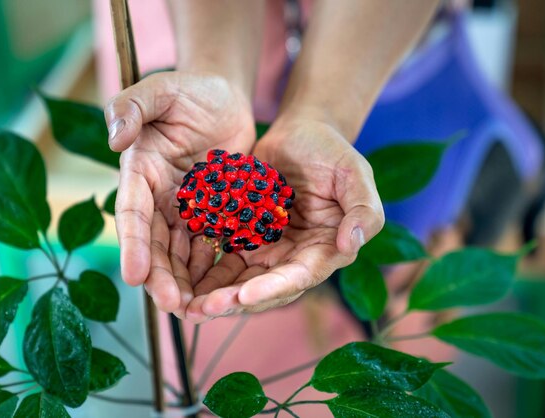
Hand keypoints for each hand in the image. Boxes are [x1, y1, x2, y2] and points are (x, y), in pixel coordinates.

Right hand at [105, 72, 255, 315]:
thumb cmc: (187, 90)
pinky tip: (221, 291)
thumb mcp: (159, 89)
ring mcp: (184, 208)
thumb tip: (115, 138)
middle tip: (174, 306)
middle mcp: (157, 197)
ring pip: (181, 254)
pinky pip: (209, 246)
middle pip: (156, 244)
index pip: (132, 214)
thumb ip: (132, 107)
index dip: (133, 245)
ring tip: (198, 310)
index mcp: (140, 173)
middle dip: (162, 277)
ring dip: (186, 282)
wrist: (222, 97)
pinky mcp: (211, 213)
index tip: (134, 276)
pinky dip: (212, 269)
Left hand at [185, 117, 384, 321]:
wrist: (300, 134)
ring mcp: (269, 250)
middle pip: (264, 289)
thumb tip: (349, 245)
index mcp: (325, 250)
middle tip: (202, 310)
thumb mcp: (356, 174)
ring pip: (240, 282)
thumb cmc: (332, 151)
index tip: (243, 296)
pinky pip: (224, 261)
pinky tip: (180, 278)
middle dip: (234, 302)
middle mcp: (296, 258)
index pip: (299, 277)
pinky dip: (205, 272)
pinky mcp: (246, 238)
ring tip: (184, 304)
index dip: (272, 289)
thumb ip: (363, 209)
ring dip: (214, 296)